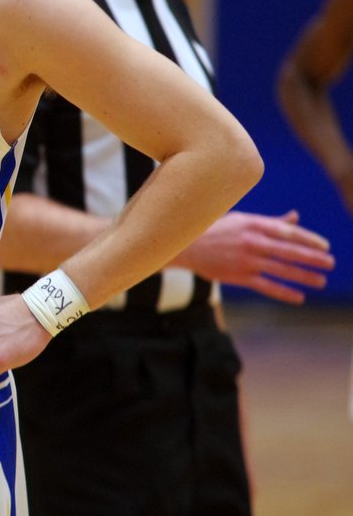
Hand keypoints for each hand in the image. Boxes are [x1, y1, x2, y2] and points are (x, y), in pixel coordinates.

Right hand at [176, 210, 333, 303]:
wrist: (185, 245)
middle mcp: (252, 242)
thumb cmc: (214, 228)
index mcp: (254, 224)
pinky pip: (266, 286)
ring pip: (281, 269)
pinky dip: (283, 292)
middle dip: (312, 258)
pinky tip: (299, 297)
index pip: (288, 232)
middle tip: (330, 263)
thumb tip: (295, 218)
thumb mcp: (242, 219)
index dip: (309, 239)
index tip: (325, 246)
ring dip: (304, 276)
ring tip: (321, 281)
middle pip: (289, 251)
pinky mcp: (239, 276)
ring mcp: (246, 260)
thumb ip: (271, 222)